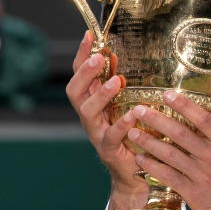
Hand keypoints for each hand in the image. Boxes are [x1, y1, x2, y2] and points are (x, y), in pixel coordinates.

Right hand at [66, 31, 147, 209]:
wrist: (135, 175)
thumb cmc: (132, 136)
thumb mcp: (124, 104)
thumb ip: (116, 83)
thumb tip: (115, 53)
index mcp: (92, 102)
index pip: (80, 74)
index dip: (81, 55)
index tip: (89, 34)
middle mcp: (89, 117)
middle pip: (75, 91)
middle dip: (84, 72)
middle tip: (98, 57)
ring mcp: (97, 134)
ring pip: (87, 112)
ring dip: (101, 94)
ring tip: (118, 80)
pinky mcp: (110, 150)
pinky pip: (112, 136)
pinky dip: (122, 124)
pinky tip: (133, 115)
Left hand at [124, 90, 210, 209]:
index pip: (203, 119)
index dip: (184, 105)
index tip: (168, 95)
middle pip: (180, 133)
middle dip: (157, 119)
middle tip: (140, 110)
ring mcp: (202, 175)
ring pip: (169, 153)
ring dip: (148, 141)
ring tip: (133, 132)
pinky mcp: (193, 192)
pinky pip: (167, 175)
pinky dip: (152, 166)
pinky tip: (141, 159)